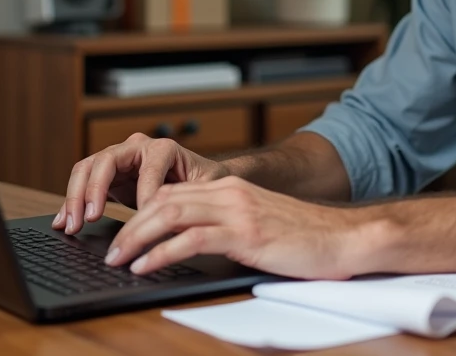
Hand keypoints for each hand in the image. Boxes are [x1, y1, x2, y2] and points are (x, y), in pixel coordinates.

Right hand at [52, 134, 230, 234]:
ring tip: (71, 225)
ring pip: (87, 169)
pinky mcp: (108, 175)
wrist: (199, 178)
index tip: (139, 220)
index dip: (141, 194)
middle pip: (104, 162)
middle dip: (92, 192)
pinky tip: (62, 221)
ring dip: (75, 198)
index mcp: (163, 148)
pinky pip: (83, 183)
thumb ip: (189, 199)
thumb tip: (171, 219)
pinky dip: (71, 203)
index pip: (146, 169)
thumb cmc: (204, 181)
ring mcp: (119, 159)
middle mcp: (137, 148)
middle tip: (87, 220)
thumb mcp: (203, 189)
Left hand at [104, 177, 377, 279]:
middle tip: (110, 250)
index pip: (176, 193)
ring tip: (118, 259)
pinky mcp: (246, 235)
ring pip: (171, 215)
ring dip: (137, 238)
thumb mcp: (262, 225)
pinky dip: (161, 252)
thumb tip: (197, 244)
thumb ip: (231, 227)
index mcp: (235, 189)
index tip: (125, 233)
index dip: (144, 212)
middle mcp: (232, 194)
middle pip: (166, 201)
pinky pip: (191, 239)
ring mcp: (238, 212)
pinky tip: (145, 265)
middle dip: (132, 226)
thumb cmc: (308, 239)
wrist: (345, 238)